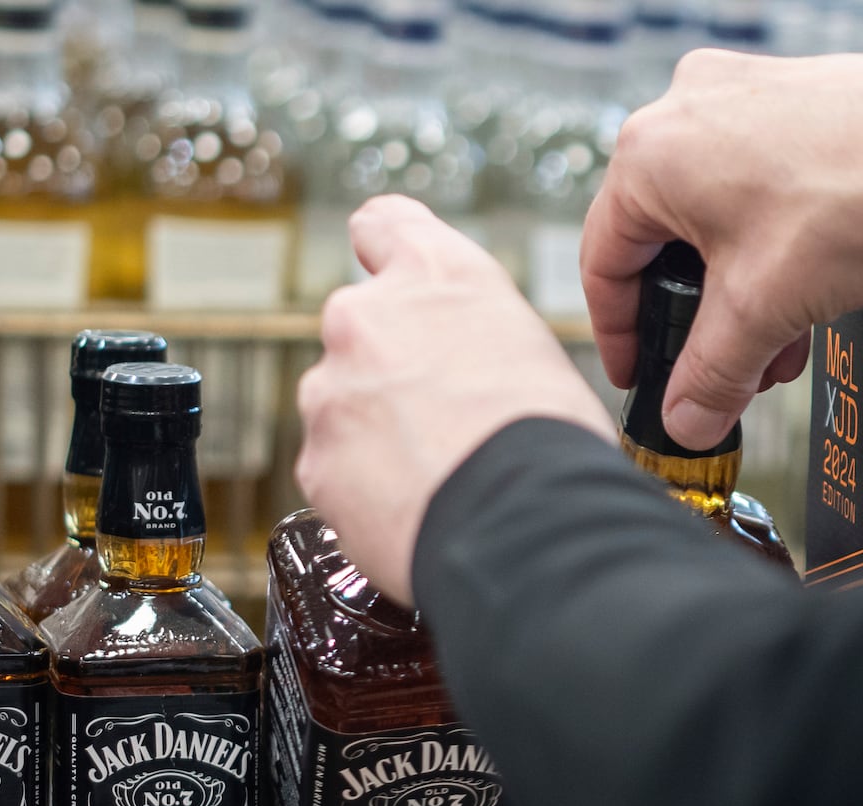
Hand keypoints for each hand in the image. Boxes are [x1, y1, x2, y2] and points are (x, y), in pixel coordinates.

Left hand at [296, 195, 614, 604]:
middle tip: (442, 420)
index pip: (382, 224)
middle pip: (361, 334)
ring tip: (433, 474)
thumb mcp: (531, 348)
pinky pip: (336, 471)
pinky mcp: (315, 462)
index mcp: (433, 275)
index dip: (381, 246)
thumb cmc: (547, 439)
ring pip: (342, 406)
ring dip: (373, 433)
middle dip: (388, 372)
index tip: (378, 259)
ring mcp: (329, 392)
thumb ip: (473, 335)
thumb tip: (465, 365)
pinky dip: (364, 489)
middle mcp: (365, 318)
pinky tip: (413, 507)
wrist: (523, 524)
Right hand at [582, 50, 862, 448]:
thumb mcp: (762, 310)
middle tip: (717, 370)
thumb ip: (709, 375)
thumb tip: (685, 420)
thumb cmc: (858, 197)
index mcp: (649, 153)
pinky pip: (751, 184)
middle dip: (695, 320)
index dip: (619, 336)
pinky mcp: (786, 98)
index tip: (638, 374)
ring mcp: (738, 96)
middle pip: (660, 241)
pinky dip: (764, 245)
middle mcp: (683, 110)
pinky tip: (799, 291)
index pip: (604, 263)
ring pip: (710, 216)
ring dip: (735, 291)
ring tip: (772, 344)